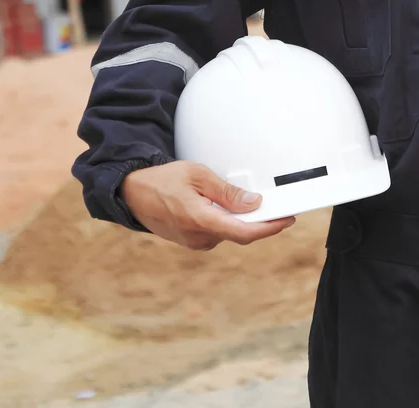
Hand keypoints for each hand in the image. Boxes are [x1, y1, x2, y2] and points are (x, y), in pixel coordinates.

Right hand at [121, 161, 295, 250]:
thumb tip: (253, 204)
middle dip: (257, 221)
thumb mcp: (198, 175)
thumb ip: (227, 192)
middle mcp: (198, 237)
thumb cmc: (162, 181)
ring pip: (228, 233)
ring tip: (241, 199)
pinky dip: (226, 222)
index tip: (286, 219)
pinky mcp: (191, 241)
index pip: (244, 232)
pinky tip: (224, 208)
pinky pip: (216, 233)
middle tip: (272, 205)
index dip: (269, 228)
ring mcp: (194, 242)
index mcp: (201, 220)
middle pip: (239, 233)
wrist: (132, 193)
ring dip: (239, 220)